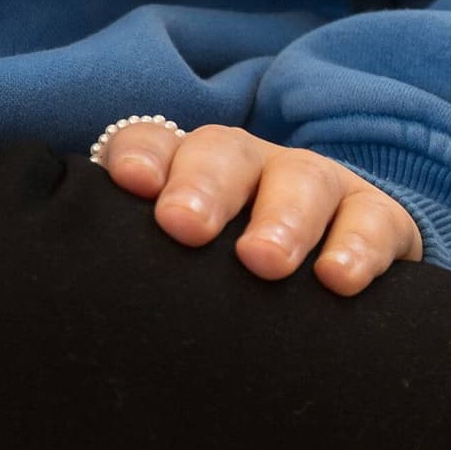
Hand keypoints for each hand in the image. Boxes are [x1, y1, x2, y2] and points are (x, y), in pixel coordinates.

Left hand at [93, 121, 423, 295]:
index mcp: (183, 169)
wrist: (323, 284)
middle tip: (184, 227)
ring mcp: (312, 186)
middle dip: (203, 186)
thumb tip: (75, 304)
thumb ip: (128, 268)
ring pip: (299, 182)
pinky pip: (372, 221)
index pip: (150, 145)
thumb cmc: (214, 282)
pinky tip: (338, 279)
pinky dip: (357, 247)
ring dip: (280, 219)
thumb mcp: (169, 269)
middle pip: (221, 155)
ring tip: (261, 261)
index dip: (140, 158)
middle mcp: (246, 166)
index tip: (129, 183)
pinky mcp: (375, 217)